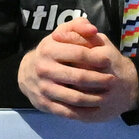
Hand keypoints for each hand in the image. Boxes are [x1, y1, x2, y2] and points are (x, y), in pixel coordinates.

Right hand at [17, 18, 137, 121]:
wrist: (26, 74)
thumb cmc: (50, 52)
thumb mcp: (59, 34)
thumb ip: (77, 26)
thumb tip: (93, 29)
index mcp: (48, 50)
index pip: (79, 53)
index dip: (97, 57)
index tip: (109, 61)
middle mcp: (44, 69)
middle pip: (79, 77)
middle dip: (99, 80)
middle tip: (112, 80)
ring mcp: (43, 88)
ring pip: (75, 97)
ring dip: (94, 98)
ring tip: (107, 95)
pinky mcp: (44, 104)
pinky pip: (68, 111)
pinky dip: (84, 112)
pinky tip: (95, 108)